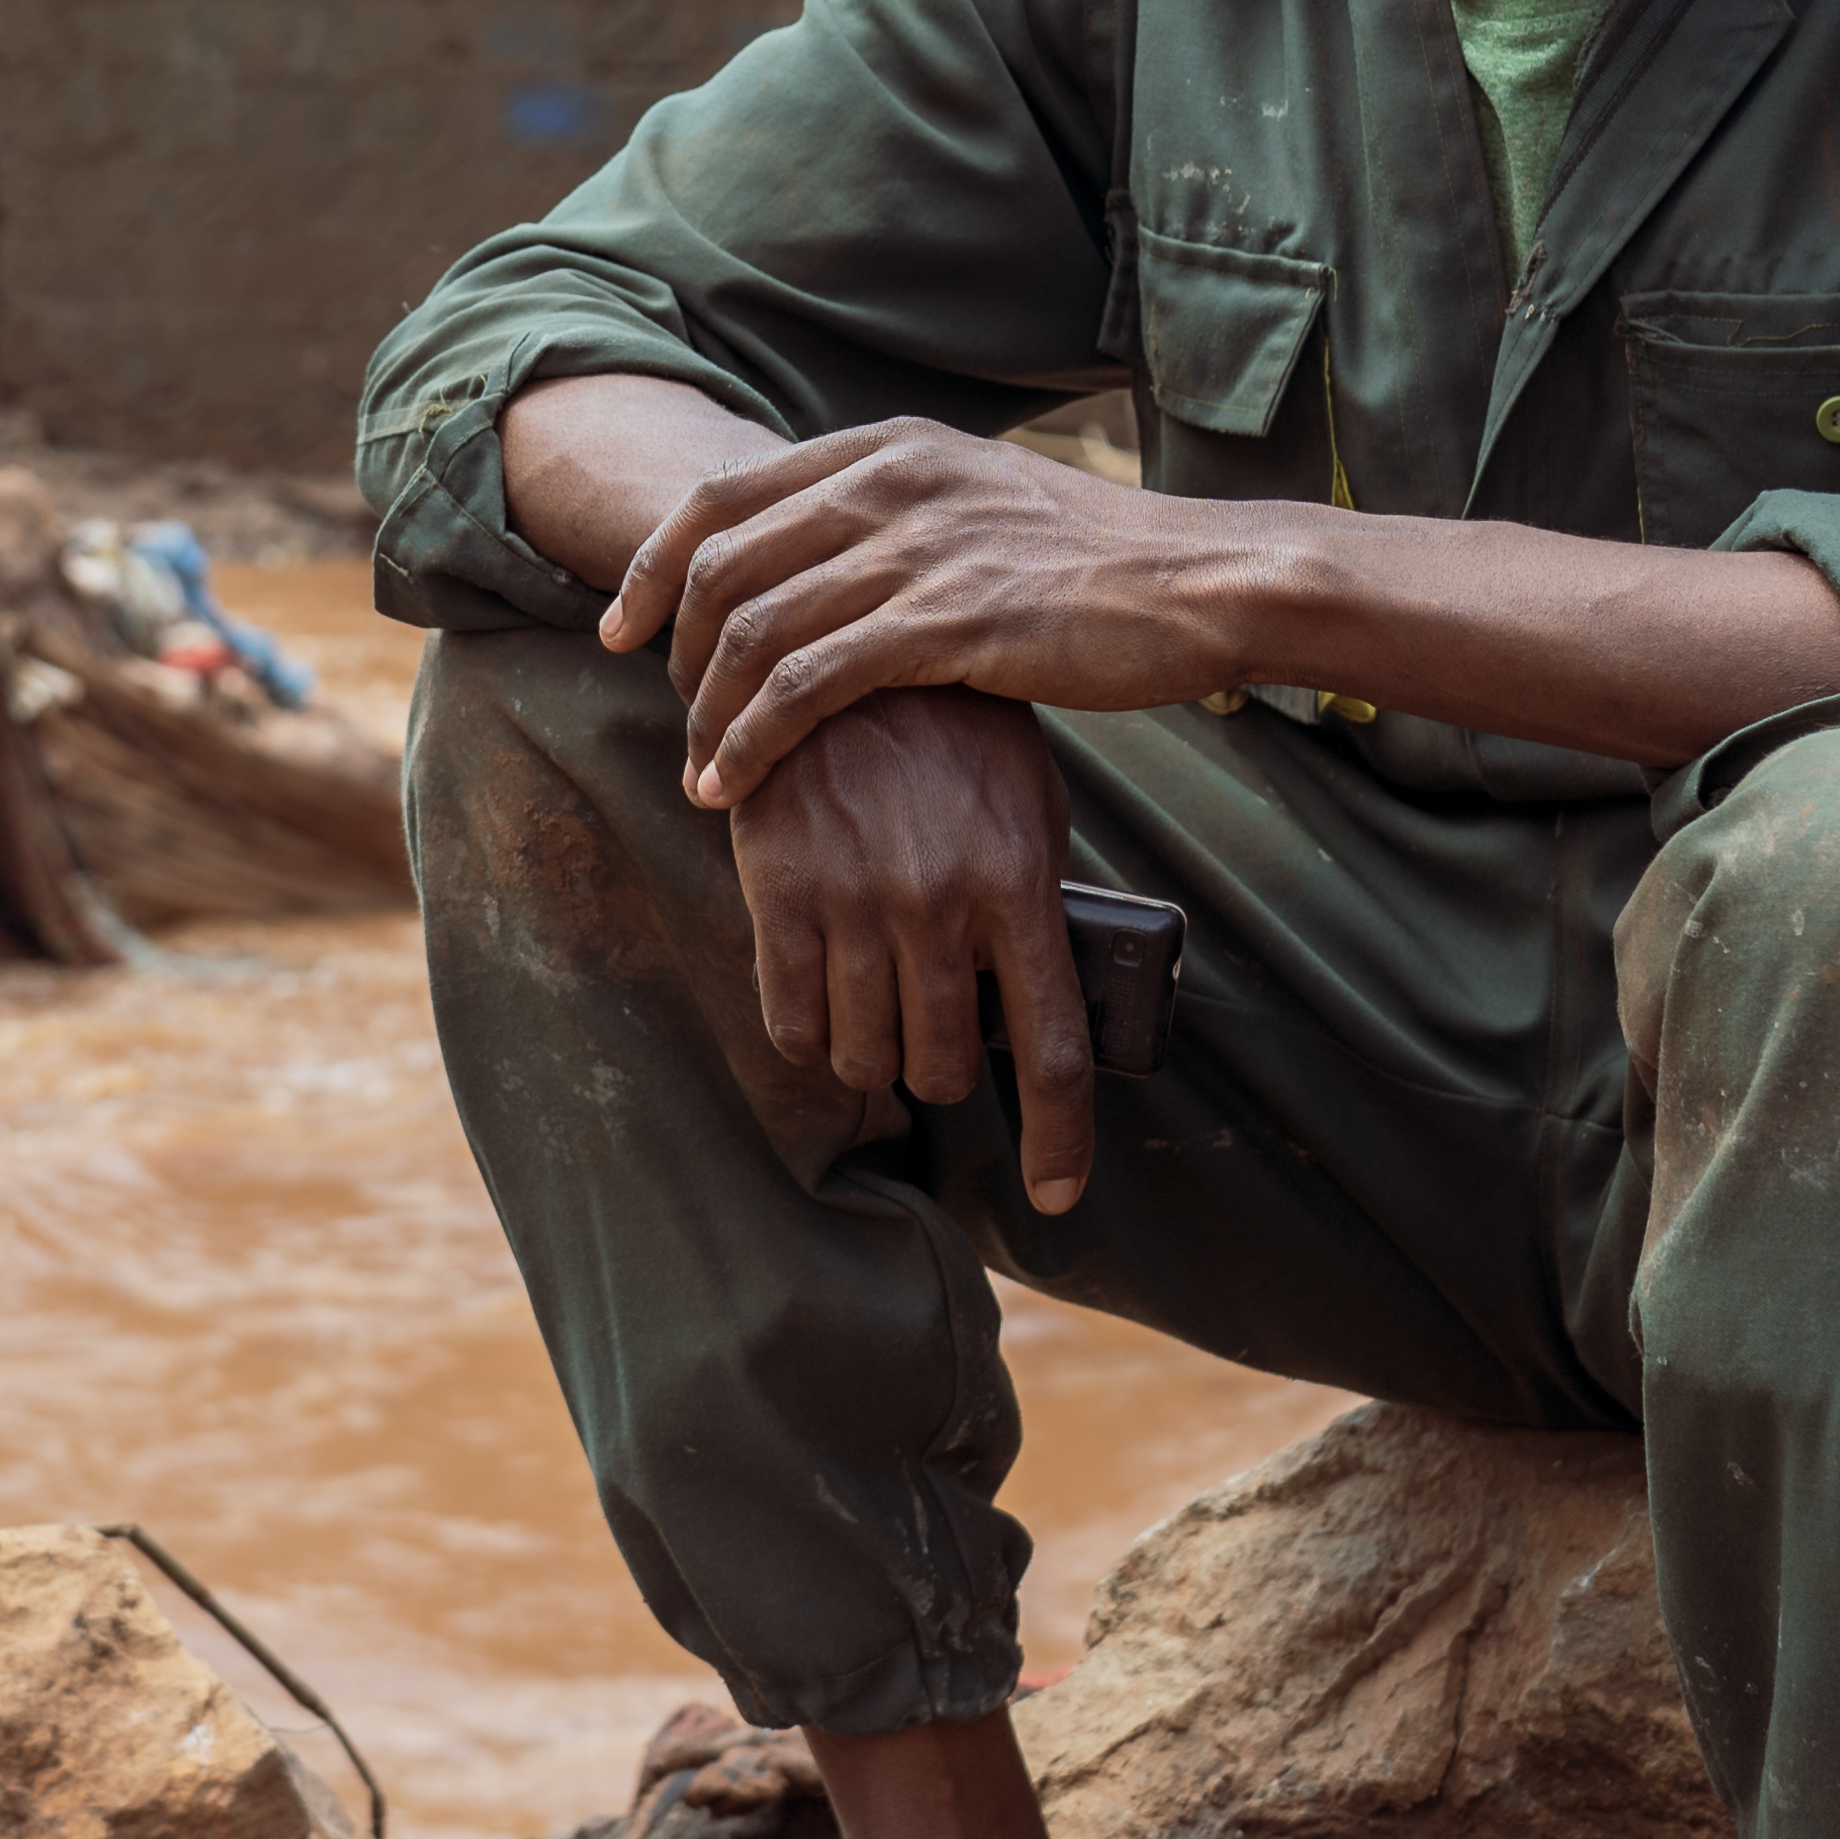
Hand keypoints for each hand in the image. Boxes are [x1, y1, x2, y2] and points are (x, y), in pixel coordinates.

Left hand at [606, 420, 1246, 809]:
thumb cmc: (1092, 563)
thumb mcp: (976, 504)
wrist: (1196, 584)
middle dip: (668, 648)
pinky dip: (751, 741)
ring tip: (700, 771)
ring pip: (753, 629)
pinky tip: (733, 787)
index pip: (723, 495)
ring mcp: (916, 548)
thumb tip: (816, 560)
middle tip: (666, 714)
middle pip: (720, 562)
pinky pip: (806, 684)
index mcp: (887, 449)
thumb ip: (892, 515)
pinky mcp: (946, 621)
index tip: (619, 626)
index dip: (653, 565)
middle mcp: (888, 482)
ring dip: (706, 712)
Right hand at [725, 684, 1098, 1212]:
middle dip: (950, 1068)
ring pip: (869, 1059)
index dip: (1059, 1142)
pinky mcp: (779, 895)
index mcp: (1018, 883)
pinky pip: (793, 1024)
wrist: (839, 643)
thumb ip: (1042, 894)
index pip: (1053, 1054)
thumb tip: (1061, 997)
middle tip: (944, 1031)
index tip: (1058, 1195)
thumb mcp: (1031, 797)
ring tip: (885, 1013)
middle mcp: (937, 906)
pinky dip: (813, 1038)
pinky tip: (827, 1007)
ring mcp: (854, 905)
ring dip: (882, 1056)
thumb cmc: (954, 727)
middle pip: (949, 1068)